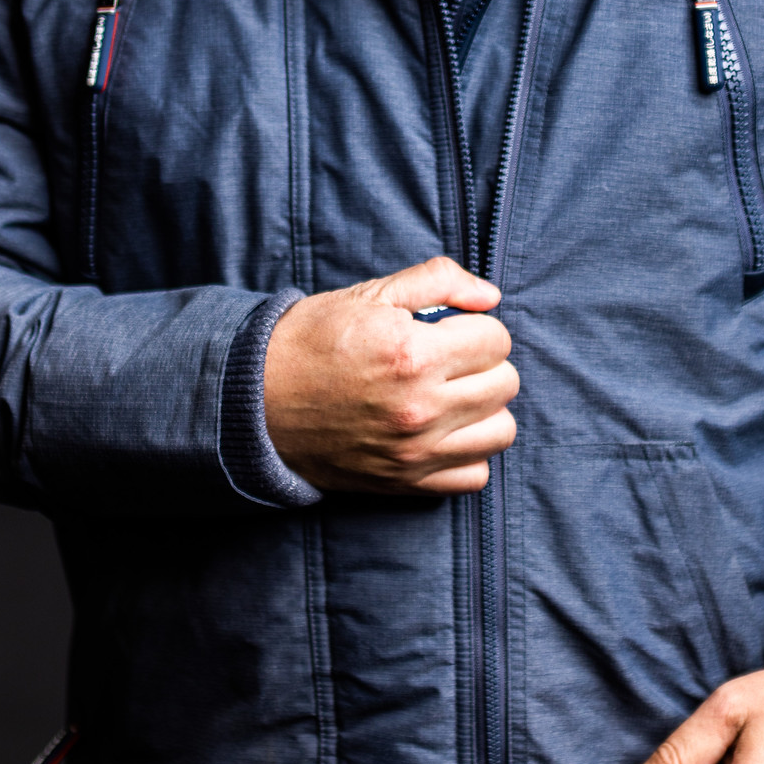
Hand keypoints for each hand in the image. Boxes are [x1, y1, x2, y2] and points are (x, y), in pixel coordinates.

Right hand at [263, 256, 517, 493]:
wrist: (258, 400)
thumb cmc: (314, 339)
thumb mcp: (372, 294)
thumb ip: (439, 281)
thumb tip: (491, 297)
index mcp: (412, 354)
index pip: (496, 339)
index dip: (477, 327)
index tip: (451, 330)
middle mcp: (420, 408)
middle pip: (505, 383)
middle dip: (484, 363)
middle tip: (451, 358)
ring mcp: (415, 451)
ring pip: (501, 431)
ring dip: (485, 408)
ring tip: (453, 394)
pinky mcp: (407, 482)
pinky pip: (475, 475)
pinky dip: (468, 453)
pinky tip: (444, 431)